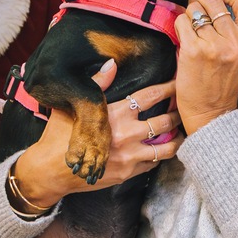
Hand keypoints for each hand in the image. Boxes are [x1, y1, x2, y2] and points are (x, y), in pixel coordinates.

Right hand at [12, 59, 182, 209]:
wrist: (51, 171)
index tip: (180, 83)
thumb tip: (111, 64)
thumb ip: (98, 85)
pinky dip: (160, 155)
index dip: (168, 88)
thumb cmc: (59, 136)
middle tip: (187, 109)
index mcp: (115, 114)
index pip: (150, 96)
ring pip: (166, 147)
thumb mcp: (75, 107)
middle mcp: (126, 134)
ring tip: (182, 132)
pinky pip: (153, 163)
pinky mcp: (128, 173)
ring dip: (177, 139)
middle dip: (179, 114)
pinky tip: (163, 149)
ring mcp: (129, 156)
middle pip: (165, 121)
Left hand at [174, 0, 237, 134]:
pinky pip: (182, 22)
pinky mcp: (193, 51)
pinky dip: (179, 25)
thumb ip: (231, 30)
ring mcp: (214, 45)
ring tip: (189, 26)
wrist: (211, 113)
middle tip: (194, 7)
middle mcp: (233, 40)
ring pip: (195, 9)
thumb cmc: (221, 83)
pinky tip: (182, 37)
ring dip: (188, 13)